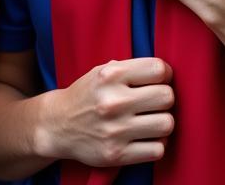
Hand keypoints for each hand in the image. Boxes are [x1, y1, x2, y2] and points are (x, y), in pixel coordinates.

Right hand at [38, 58, 174, 166]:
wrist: (58, 125)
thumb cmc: (87, 95)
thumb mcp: (102, 71)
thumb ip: (131, 68)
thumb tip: (165, 73)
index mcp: (111, 75)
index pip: (158, 69)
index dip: (165, 74)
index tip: (160, 80)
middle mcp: (114, 101)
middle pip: (166, 97)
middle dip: (165, 98)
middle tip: (156, 101)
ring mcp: (115, 130)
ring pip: (166, 124)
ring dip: (163, 122)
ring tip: (153, 120)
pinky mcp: (116, 154)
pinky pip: (157, 150)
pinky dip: (157, 144)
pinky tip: (146, 138)